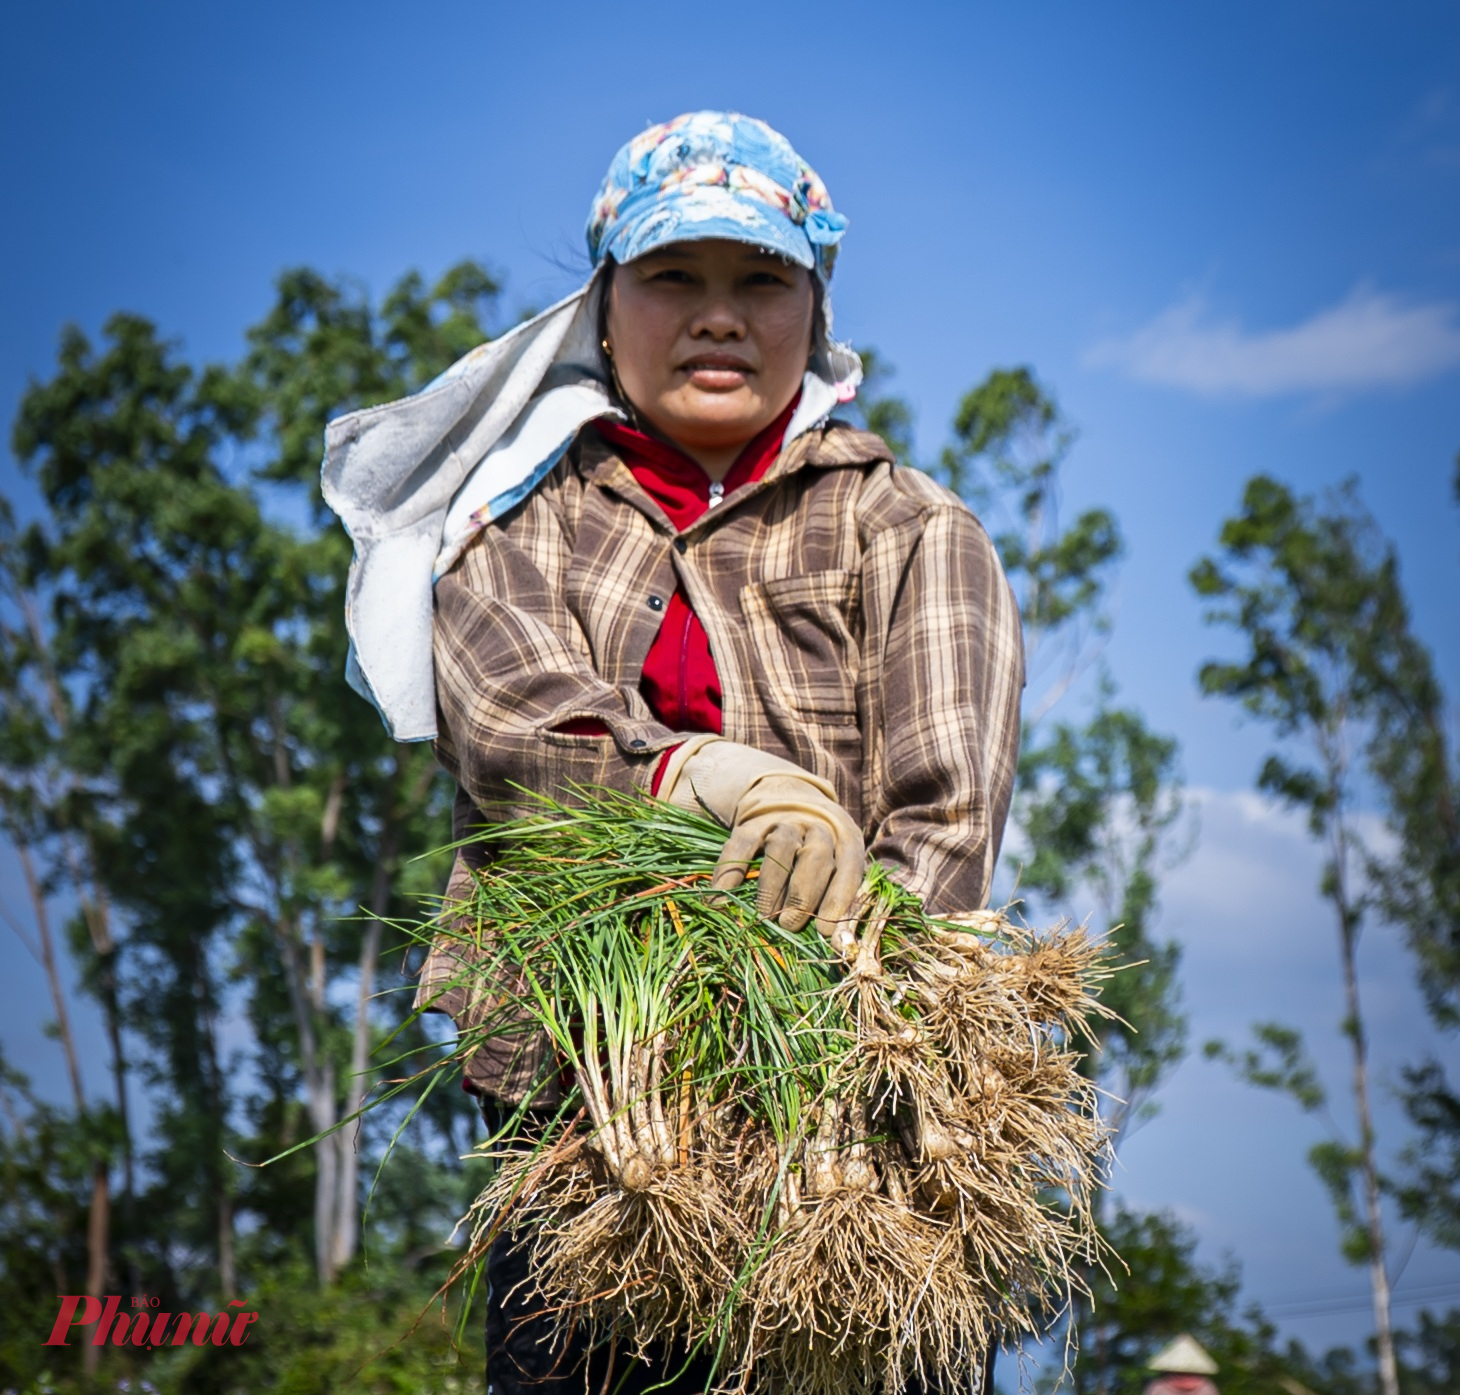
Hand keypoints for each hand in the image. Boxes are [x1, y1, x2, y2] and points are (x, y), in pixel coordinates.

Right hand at [658, 737, 864, 952]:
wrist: (786, 796)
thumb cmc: (817, 850)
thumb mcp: (836, 865)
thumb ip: (840, 900)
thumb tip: (840, 943)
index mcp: (844, 837)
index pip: (848, 866)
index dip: (839, 898)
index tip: (825, 930)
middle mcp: (816, 825)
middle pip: (815, 856)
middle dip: (804, 894)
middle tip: (790, 925)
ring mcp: (783, 821)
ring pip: (781, 849)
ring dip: (772, 886)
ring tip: (764, 916)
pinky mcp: (752, 822)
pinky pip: (742, 844)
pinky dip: (732, 870)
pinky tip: (723, 895)